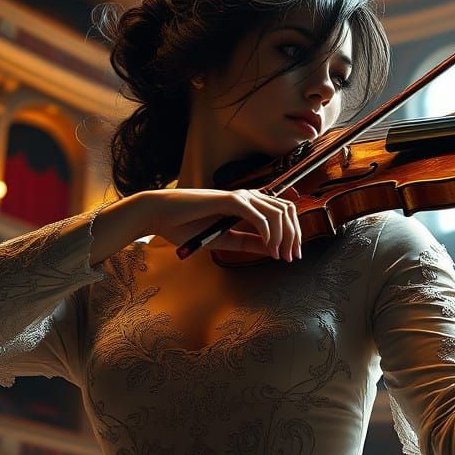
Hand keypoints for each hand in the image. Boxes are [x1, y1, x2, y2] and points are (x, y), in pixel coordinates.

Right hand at [145, 187, 301, 260]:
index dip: (293, 233)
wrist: (161, 215)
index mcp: (248, 204)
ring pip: (277, 212)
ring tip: (280, 255)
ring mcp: (240, 196)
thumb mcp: (225, 240)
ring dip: (283, 236)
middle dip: (294, 236)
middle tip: (292, 257)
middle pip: (286, 210)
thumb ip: (248, 242)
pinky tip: (268, 246)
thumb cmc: (187, 225)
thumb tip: (273, 249)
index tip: (291, 255)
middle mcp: (248, 196)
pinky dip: (268, 233)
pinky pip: (258, 216)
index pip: (283, 212)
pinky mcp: (230, 200)